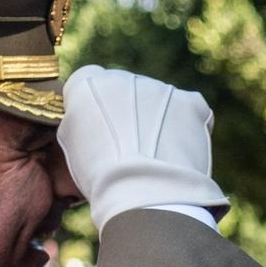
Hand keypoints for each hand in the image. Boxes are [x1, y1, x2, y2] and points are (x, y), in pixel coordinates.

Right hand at [58, 65, 228, 229]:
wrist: (142, 190)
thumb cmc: (101, 178)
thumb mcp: (75, 149)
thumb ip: (82, 124)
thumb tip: (92, 123)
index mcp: (86, 84)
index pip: (90, 81)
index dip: (98, 106)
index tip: (103, 129)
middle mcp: (122, 77)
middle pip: (127, 90)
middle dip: (131, 113)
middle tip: (134, 148)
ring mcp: (159, 87)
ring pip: (160, 101)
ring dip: (159, 122)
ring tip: (158, 158)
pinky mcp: (190, 101)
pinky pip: (190, 110)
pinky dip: (188, 128)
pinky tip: (180, 154)